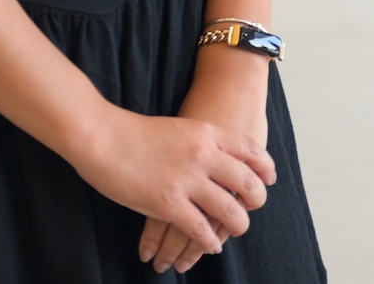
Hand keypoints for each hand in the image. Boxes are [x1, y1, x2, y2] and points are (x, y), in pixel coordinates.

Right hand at [68, 106, 272, 272]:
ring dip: (237, 225)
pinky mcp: (168, 202)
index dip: (265, 168)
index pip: (251, 151)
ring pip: (229, 210)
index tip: (270, 179)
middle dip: (256, 200)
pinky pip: (200, 229)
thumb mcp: (181, 128)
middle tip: (254, 208)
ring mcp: (187, 180)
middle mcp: (204, 155)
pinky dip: (209, 241)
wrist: (103, 135)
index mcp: (208, 133)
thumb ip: (203, 142)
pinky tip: (212, 246)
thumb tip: (218, 159)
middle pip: (247, 182)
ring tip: (237, 231)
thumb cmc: (136, 132)